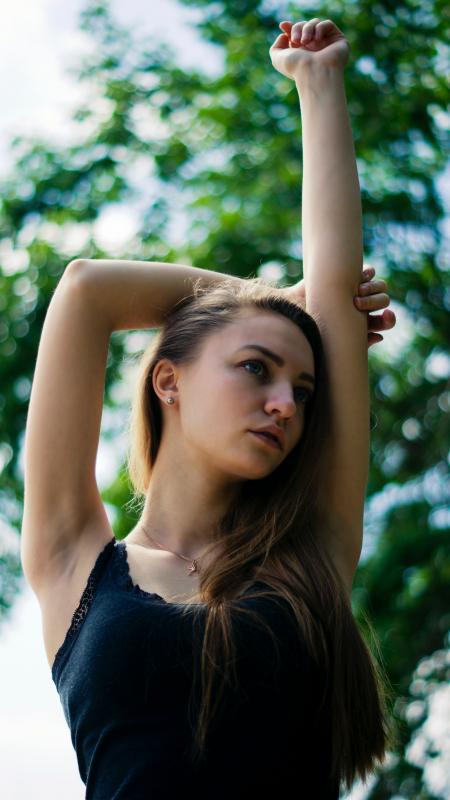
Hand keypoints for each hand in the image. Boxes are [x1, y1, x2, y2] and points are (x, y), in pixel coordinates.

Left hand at [269, 18, 349, 80]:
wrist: (314, 73)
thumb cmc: (296, 67)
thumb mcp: (278, 58)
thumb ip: (276, 46)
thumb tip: (284, 35)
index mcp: (302, 52)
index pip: (297, 33)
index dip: (290, 28)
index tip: (283, 26)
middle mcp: (314, 48)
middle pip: (304, 26)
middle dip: (297, 28)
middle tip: (296, 40)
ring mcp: (326, 44)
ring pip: (315, 23)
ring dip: (307, 29)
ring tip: (305, 41)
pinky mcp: (338, 40)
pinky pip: (327, 24)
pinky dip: (320, 28)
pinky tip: (317, 40)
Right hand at [281, 265, 395, 348]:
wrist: (295, 311)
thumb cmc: (313, 329)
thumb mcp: (335, 340)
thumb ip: (358, 343)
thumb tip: (380, 337)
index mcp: (365, 323)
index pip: (385, 321)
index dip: (389, 319)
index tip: (386, 316)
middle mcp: (364, 306)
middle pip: (383, 300)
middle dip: (375, 302)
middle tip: (358, 304)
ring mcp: (358, 290)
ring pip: (379, 286)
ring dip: (372, 289)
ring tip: (357, 292)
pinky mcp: (350, 277)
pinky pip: (369, 272)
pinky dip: (369, 273)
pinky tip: (361, 278)